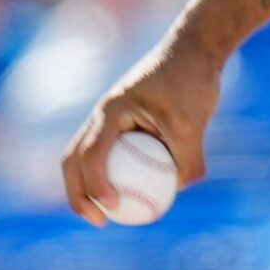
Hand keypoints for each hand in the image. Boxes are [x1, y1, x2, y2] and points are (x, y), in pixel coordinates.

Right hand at [61, 38, 222, 225]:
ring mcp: (111, 119)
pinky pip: (112, 154)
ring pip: (88, 157)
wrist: (196, 49)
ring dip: (90, 186)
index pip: (89, 154)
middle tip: (99, 220)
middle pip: (74, 160)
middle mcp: (102, 115)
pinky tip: (138, 194)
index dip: (93, 184)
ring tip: (111, 214)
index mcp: (110, 112)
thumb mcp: (194, 122)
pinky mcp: (125, 122)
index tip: (112, 206)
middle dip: (78, 194)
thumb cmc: (191, 81)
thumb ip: (188, 157)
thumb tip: (179, 190)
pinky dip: (115, 174)